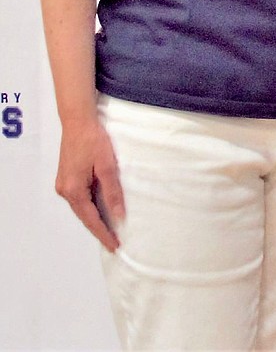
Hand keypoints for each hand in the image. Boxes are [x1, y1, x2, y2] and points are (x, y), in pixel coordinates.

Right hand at [56, 119, 124, 251]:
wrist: (78, 122)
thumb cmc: (94, 141)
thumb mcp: (108, 166)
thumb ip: (113, 192)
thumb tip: (118, 215)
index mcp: (73, 191)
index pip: (91, 219)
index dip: (104, 233)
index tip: (115, 246)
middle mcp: (64, 191)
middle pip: (84, 216)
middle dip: (99, 229)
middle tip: (115, 241)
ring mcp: (64, 185)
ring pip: (82, 207)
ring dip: (96, 217)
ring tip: (111, 229)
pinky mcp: (67, 178)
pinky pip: (81, 198)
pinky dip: (91, 205)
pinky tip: (101, 209)